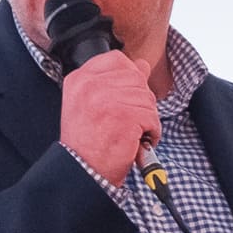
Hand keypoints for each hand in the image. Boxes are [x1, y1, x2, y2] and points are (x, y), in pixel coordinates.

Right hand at [57, 50, 155, 185]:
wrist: (83, 172)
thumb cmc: (87, 143)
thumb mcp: (91, 104)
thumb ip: (114, 81)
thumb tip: (142, 65)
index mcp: (80, 80)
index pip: (117, 60)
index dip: (130, 77)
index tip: (126, 96)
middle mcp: (90, 86)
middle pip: (137, 78)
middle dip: (140, 101)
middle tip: (127, 121)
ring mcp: (107, 99)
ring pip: (147, 98)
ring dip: (146, 119)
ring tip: (129, 132)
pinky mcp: (124, 117)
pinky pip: (152, 117)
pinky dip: (151, 132)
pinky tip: (136, 141)